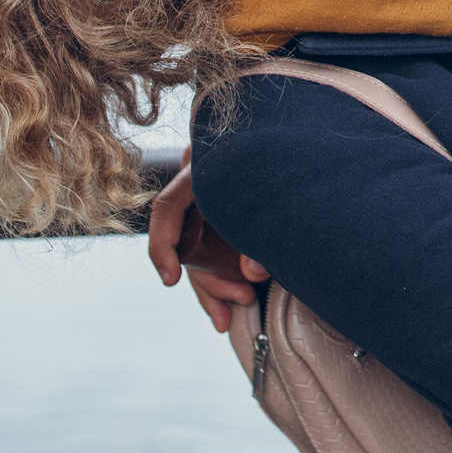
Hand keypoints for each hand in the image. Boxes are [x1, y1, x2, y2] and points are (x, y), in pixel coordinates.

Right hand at [147, 150, 261, 331]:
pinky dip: (224, 279)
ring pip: (200, 255)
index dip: (163, 246)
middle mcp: (200, 190)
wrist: (287, 135)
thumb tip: (257, 274)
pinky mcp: (224, 222)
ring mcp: (210, 207)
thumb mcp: (268, 188)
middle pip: (187, 243)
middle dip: (207, 282)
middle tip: (236, 303)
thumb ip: (261, 230)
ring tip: (232, 317)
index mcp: (201, 171)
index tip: (171, 279)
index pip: (167, 207)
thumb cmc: (278, 155)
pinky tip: (231, 306)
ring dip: (215, 288)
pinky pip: (215, 254)